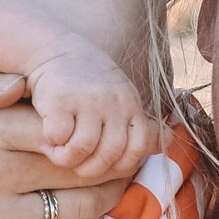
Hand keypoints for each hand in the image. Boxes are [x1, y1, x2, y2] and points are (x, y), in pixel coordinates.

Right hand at [26, 46, 154, 186]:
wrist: (57, 49)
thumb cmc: (90, 83)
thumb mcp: (122, 98)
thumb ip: (143, 123)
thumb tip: (170, 138)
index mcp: (131, 105)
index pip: (139, 147)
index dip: (123, 165)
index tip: (105, 164)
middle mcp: (113, 102)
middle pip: (111, 153)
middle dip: (92, 168)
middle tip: (77, 165)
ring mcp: (87, 100)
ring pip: (83, 148)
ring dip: (67, 158)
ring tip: (59, 152)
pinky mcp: (60, 99)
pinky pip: (59, 136)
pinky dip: (51, 143)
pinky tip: (48, 137)